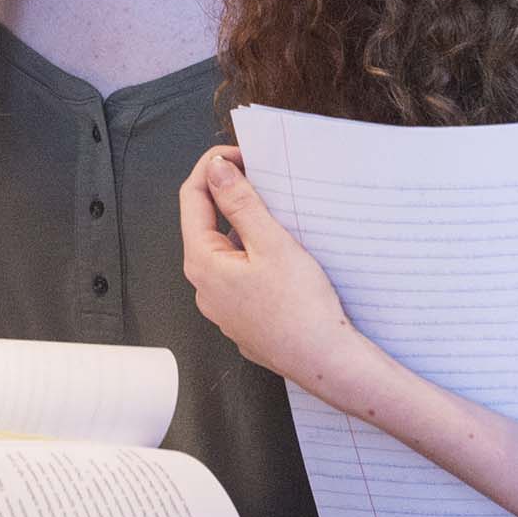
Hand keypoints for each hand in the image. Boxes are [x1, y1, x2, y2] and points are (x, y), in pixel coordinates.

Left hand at [178, 147, 370, 393]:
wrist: (326, 362)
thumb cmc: (302, 311)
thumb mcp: (272, 244)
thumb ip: (239, 203)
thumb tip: (215, 171)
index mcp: (203, 263)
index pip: (191, 197)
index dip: (212, 168)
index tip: (239, 155)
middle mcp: (204, 286)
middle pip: (205, 222)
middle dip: (228, 193)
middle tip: (261, 176)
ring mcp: (222, 304)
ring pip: (224, 248)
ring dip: (244, 224)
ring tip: (276, 211)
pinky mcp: (242, 315)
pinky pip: (240, 272)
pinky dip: (254, 251)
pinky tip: (280, 249)